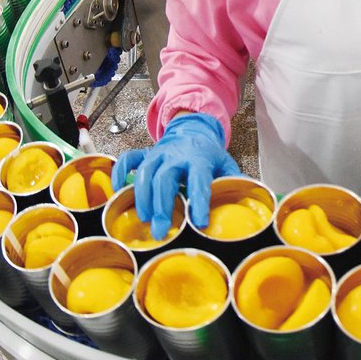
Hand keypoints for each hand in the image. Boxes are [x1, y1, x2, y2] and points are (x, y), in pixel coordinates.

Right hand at [112, 113, 243, 235]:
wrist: (193, 129)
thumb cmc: (208, 154)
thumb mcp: (225, 164)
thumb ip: (232, 181)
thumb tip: (242, 203)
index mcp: (199, 158)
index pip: (199, 180)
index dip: (199, 202)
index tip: (199, 223)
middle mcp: (176, 154)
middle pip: (165, 178)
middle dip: (162, 205)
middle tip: (161, 230)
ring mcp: (158, 153)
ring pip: (144, 172)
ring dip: (142, 197)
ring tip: (145, 218)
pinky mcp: (145, 153)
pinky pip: (128, 160)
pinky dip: (119, 174)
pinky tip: (118, 193)